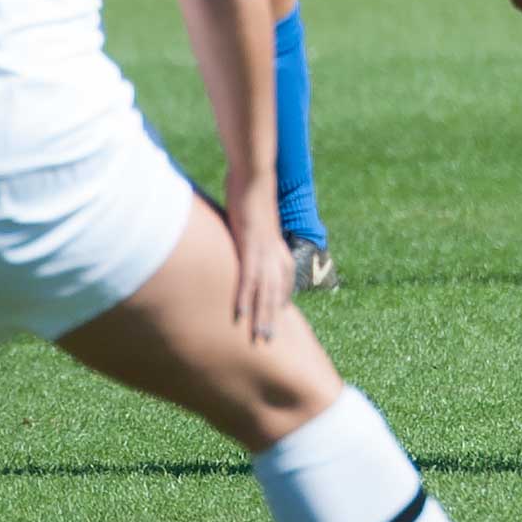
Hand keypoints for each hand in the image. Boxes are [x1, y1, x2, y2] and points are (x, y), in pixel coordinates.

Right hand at [225, 193, 293, 344]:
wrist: (255, 178)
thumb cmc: (250, 198)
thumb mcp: (252, 224)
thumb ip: (248, 239)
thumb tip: (239, 244)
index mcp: (278, 251)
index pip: (282, 285)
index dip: (279, 303)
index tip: (276, 322)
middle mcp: (276, 256)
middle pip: (276, 295)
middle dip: (272, 320)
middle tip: (268, 342)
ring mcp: (265, 253)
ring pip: (265, 293)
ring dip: (262, 318)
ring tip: (260, 339)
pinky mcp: (251, 248)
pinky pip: (248, 280)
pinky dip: (245, 299)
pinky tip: (240, 316)